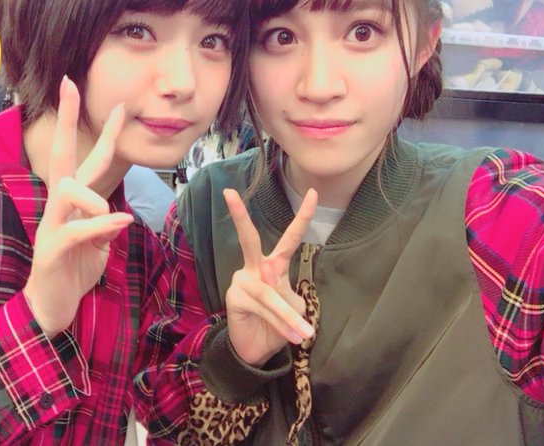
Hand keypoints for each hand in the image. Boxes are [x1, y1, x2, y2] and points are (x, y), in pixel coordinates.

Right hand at [23, 76, 132, 336]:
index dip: (105, 135)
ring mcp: (51, 227)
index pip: (89, 161)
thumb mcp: (98, 245)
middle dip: (68, 121)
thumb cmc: (73, 271)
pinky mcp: (51, 251)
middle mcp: (59, 207)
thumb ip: (105, 225)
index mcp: (73, 204)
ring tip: (113, 212)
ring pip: (66, 192)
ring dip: (92, 196)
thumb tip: (117, 215)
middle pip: (62, 156)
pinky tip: (120, 223)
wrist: (51, 307)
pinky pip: (76, 232)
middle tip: (70, 86)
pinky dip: (100, 226)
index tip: (120, 105)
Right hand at [224, 188, 317, 366]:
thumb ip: (288, 297)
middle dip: (238, 216)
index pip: (290, 238)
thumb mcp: (292, 309)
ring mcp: (241, 280)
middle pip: (247, 238)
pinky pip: (263, 308)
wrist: (258, 350)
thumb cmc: (277, 324)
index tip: (314, 193)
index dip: (303, 216)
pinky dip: (280, 323)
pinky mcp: (234, 297)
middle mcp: (255, 267)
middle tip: (229, 193)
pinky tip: (291, 336)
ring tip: (305, 333)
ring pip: (270, 293)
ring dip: (289, 316)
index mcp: (273, 265)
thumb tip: (278, 287)